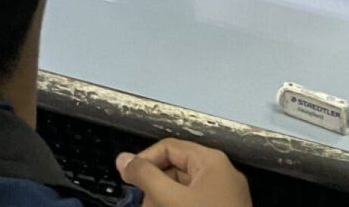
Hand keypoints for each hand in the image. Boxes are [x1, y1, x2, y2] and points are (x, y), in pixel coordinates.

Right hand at [118, 141, 250, 206]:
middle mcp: (221, 175)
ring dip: (164, 200)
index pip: (168, 148)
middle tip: (142, 205)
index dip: (144, 161)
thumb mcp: (171, 199)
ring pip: (185, 191)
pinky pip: (196, 204)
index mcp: (211, 161)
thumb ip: (145, 177)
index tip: (127, 179)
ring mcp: (226, 197)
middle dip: (154, 187)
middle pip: (177, 170)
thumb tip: (123, 159)